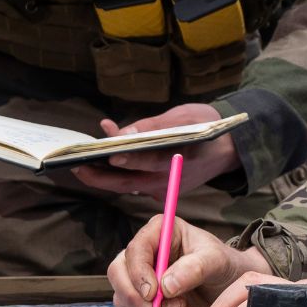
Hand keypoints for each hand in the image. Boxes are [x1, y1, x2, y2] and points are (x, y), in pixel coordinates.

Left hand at [71, 103, 241, 194]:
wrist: (230, 149)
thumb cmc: (206, 127)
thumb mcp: (183, 117)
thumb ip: (151, 126)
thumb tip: (120, 134)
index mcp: (182, 158)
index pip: (150, 161)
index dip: (130, 159)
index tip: (110, 155)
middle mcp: (171, 179)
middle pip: (129, 183)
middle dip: (101, 177)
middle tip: (77, 167)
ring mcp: (166, 187)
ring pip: (129, 186)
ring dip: (105, 177)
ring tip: (82, 164)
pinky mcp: (163, 190)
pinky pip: (136, 184)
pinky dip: (119, 174)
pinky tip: (102, 163)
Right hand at [107, 213, 270, 306]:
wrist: (231, 287)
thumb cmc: (223, 264)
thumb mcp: (216, 260)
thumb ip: (194, 268)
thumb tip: (166, 285)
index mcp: (160, 232)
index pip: (136, 249)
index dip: (138, 272)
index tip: (153, 293)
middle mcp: (146, 253)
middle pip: (118, 273)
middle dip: (136, 296)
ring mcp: (142, 277)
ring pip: (124, 297)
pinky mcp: (145, 300)